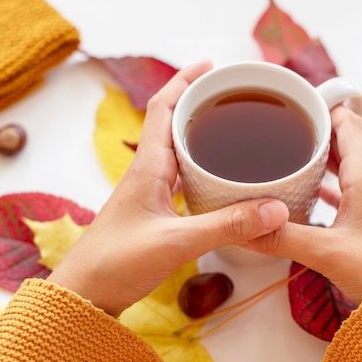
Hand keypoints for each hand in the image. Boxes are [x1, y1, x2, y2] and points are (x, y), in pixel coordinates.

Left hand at [48, 60, 288, 315]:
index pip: (164, 107)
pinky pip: (181, 177)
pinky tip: (219, 177)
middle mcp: (148, 172)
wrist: (85, 294)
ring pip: (177, 150)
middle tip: (234, 97)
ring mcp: (149, 192)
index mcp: (148, 166)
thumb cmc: (118, 263)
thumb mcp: (176, 242)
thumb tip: (276, 209)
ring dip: (200, 134)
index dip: (185, 80)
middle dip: (200, 103)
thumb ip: (226, 226)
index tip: (213, 66)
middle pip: (172, 122)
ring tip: (233, 129)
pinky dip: (200, 168)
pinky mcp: (154, 212)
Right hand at [246, 106, 361, 304]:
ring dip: (322, 158)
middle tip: (281, 131)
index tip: (291, 106)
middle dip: (314, 132)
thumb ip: (281, 238)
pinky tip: (310, 194)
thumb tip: (239, 229)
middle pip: (345, 140)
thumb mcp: (326, 253)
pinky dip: (330, 184)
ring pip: (347, 164)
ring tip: (290, 157)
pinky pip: (350, 188)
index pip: (346, 122)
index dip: (320, 109)